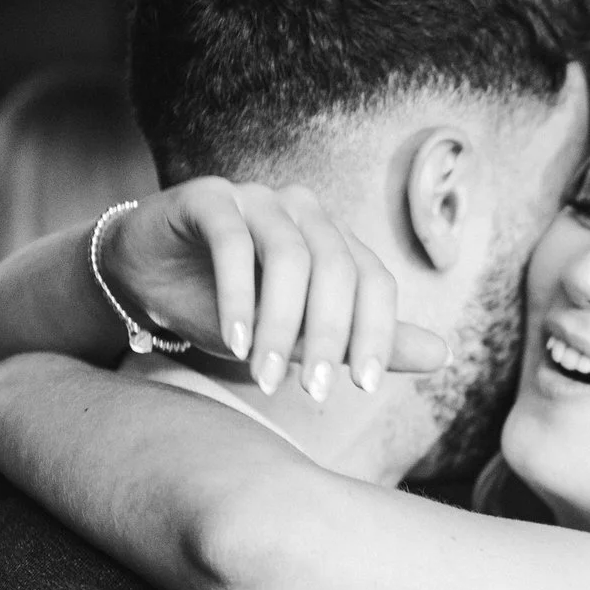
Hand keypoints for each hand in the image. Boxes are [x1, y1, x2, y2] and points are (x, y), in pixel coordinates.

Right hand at [101, 179, 443, 399]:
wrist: (145, 282)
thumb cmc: (229, 311)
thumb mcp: (300, 339)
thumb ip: (362, 343)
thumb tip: (445, 355)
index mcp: (335, 243)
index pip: (375, 282)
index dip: (377, 333)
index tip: (362, 387)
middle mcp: (303, 213)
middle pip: (338, 269)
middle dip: (329, 335)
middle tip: (312, 392)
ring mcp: (256, 198)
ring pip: (289, 256)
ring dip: (281, 323)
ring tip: (268, 375)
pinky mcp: (208, 197)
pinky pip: (232, 240)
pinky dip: (237, 295)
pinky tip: (232, 340)